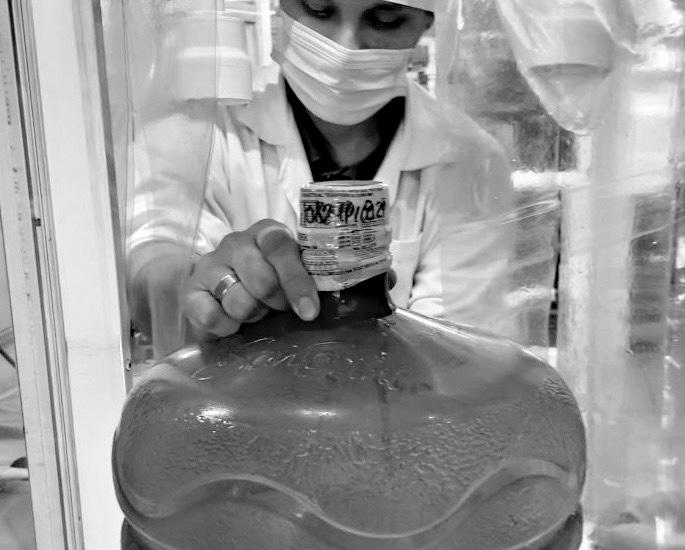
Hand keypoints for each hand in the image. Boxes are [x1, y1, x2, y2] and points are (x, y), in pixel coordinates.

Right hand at [182, 219, 319, 339]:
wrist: (232, 292)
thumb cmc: (273, 282)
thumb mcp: (293, 275)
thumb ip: (307, 280)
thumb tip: (312, 309)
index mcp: (266, 233)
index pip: (279, 248)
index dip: (296, 281)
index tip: (308, 311)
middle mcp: (235, 243)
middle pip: (261, 279)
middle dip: (275, 303)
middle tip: (277, 308)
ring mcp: (210, 265)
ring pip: (238, 301)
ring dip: (252, 315)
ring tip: (253, 312)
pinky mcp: (190, 291)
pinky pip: (211, 317)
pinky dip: (226, 327)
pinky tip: (232, 323)